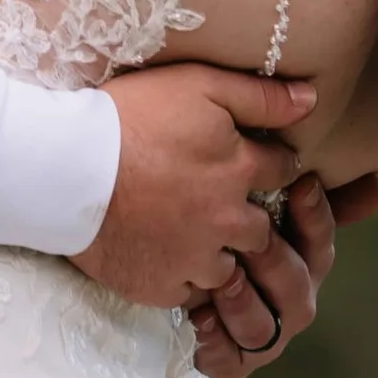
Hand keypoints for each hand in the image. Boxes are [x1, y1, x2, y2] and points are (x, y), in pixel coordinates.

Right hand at [73, 67, 317, 312]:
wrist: (65, 169)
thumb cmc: (129, 117)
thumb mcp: (197, 85)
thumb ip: (259, 96)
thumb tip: (312, 99)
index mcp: (238, 170)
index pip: (282, 170)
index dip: (273, 162)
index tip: (260, 162)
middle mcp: (227, 221)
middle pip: (261, 229)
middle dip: (250, 218)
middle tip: (222, 204)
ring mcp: (196, 259)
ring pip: (228, 268)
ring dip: (218, 254)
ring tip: (191, 235)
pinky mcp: (163, 286)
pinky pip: (188, 293)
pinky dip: (182, 278)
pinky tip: (163, 256)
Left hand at [187, 167, 377, 377]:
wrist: (185, 281)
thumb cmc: (231, 238)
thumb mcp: (264, 210)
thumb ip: (311, 197)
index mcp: (305, 265)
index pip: (320, 242)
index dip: (315, 216)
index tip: (302, 185)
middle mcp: (289, 305)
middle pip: (294, 287)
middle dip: (275, 260)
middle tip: (254, 237)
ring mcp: (262, 339)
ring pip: (262, 328)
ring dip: (244, 303)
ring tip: (223, 279)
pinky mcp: (230, 364)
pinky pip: (228, 361)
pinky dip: (215, 341)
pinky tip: (200, 318)